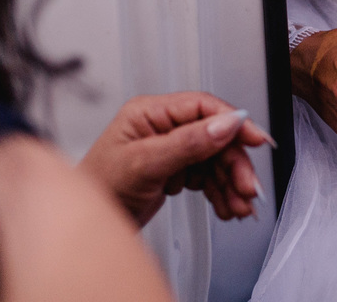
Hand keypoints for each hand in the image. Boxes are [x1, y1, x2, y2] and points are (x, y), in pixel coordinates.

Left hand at [79, 92, 272, 226]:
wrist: (80, 228)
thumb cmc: (97, 189)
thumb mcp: (144, 164)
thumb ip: (188, 143)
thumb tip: (225, 123)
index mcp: (150, 112)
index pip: (203, 107)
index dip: (234, 122)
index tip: (256, 140)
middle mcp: (162, 127)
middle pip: (215, 137)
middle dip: (235, 164)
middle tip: (248, 188)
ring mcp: (169, 149)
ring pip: (215, 160)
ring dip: (231, 183)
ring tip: (239, 206)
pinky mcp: (174, 170)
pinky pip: (207, 177)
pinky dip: (220, 193)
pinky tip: (226, 206)